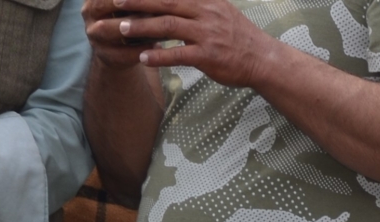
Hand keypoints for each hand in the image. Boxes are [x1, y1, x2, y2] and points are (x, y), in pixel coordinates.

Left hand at [86, 0, 284, 84]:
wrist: (262, 59)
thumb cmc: (239, 37)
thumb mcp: (220, 10)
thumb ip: (198, 3)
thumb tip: (176, 2)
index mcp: (205, 1)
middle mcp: (205, 13)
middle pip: (165, 3)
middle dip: (138, 1)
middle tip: (116, 1)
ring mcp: (206, 34)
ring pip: (168, 26)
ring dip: (142, 27)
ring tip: (122, 28)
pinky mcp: (208, 56)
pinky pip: (178, 55)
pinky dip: (159, 56)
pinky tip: (143, 58)